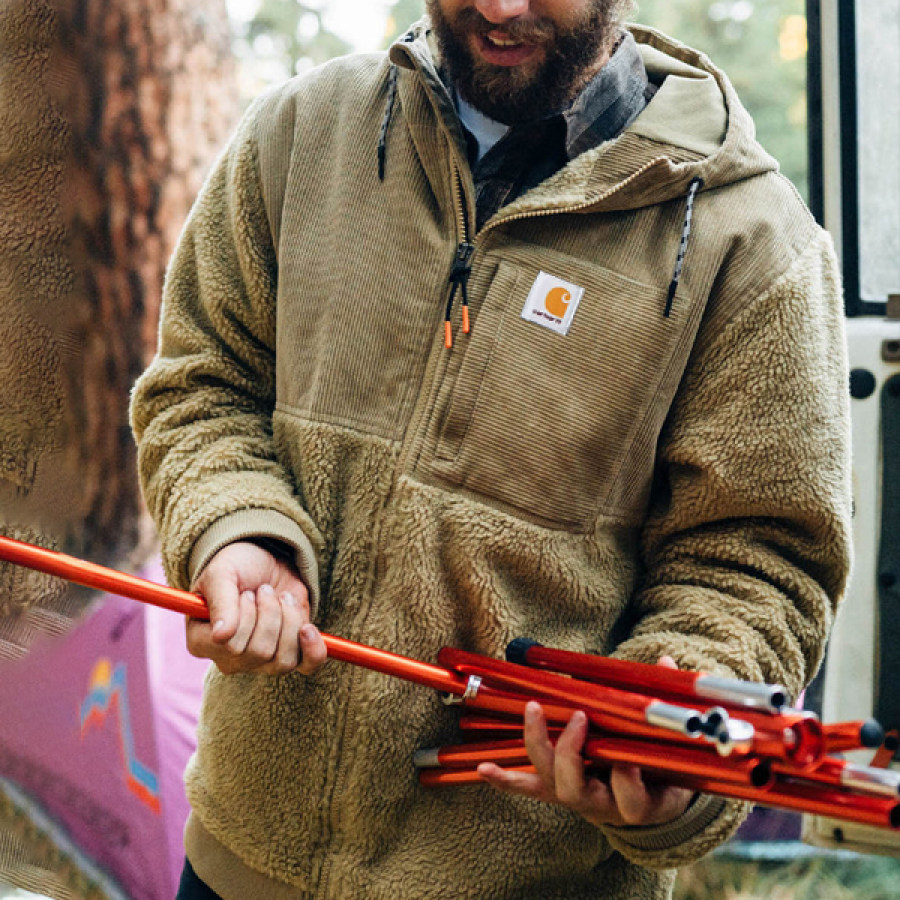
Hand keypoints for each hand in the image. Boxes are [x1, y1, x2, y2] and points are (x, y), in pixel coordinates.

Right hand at [187, 540, 326, 675]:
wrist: (265, 561)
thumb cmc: (236, 567)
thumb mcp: (222, 573)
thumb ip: (221, 601)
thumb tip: (222, 636)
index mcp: (202, 641)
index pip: (230, 646)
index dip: (245, 617)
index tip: (246, 594)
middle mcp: (230, 659)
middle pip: (260, 652)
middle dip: (269, 612)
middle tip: (264, 591)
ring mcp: (261, 660)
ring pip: (283, 660)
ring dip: (289, 620)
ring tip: (281, 597)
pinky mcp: (291, 652)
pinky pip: (307, 666)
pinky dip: (313, 650)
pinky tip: (308, 628)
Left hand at [477, 656, 693, 827]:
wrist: (652, 806)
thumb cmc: (665, 772)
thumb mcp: (676, 749)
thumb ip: (671, 705)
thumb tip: (667, 664)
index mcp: (641, 802)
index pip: (632, 798)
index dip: (627, 780)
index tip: (629, 758)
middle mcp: (603, 806)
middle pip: (578, 789)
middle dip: (573, 752)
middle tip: (580, 718)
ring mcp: (577, 800)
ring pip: (551, 782)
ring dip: (539, 746)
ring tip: (534, 711)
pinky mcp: (557, 792)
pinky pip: (529, 788)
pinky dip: (506, 780)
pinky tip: (484, 770)